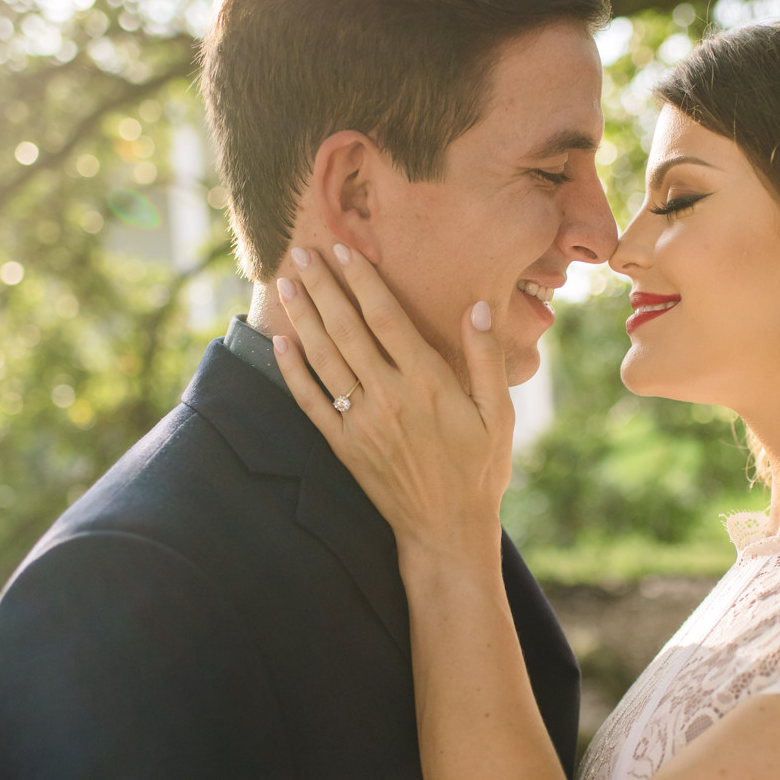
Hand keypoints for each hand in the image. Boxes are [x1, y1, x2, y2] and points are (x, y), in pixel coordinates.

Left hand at [271, 243, 513, 554]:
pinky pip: (311, 401)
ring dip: (303, 317)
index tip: (345, 249)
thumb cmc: (479, 470)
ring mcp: (362, 422)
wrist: (446, 530)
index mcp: (428, 383)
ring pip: (324, 358)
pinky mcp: (344, 445)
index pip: (386, 318)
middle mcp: (389, 397)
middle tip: (303, 251)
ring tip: (288, 282)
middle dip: (323, 287)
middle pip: (346, 329)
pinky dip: (292, 370)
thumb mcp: (499, 414)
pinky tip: (280, 341)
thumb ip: (486, 359)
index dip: (363, 280)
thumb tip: (477, 307)